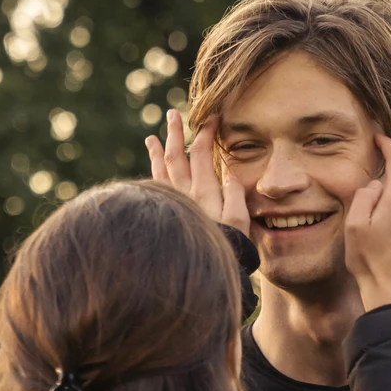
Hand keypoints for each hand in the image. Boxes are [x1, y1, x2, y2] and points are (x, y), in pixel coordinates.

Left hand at [145, 108, 250, 237]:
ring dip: (157, 152)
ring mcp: (171, 205)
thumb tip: (230, 174)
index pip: (202, 153)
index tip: (211, 117)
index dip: (206, 133)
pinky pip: (155, 188)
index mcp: (204, 192)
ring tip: (151, 138)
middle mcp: (183, 195)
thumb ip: (235, 196)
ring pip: (160, 172)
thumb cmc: (227, 250)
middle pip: (176, 156)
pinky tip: (152, 173)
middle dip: (175, 133)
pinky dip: (153, 174)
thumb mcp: (240, 223)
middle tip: (172, 114)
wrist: (201, 276)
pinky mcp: (162, 215)